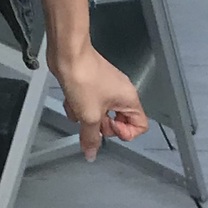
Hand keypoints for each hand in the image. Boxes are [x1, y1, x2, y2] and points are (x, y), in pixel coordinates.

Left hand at [50, 45, 148, 160]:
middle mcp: (120, 92)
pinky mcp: (90, 84)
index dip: (124, 132)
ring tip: (78, 105)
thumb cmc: (84, 76)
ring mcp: (105, 88)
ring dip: (85, 114)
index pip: (140, 126)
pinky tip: (70, 98)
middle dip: (100, 124)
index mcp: (129, 99)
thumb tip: (91, 153)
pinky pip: (87, 104)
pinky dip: (77, 104)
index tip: (109, 128)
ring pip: (98, 114)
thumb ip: (91, 138)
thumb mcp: (89, 116)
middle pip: (117, 122)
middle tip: (92, 118)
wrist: (67, 55)